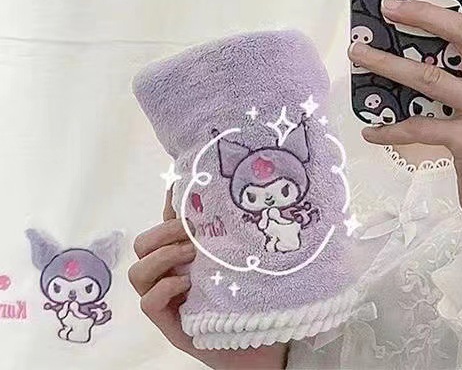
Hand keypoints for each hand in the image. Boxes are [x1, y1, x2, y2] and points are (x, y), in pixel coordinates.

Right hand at [128, 189, 287, 369]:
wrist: (258, 341)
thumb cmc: (247, 294)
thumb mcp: (237, 255)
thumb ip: (224, 230)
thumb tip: (221, 192)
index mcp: (184, 252)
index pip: (166, 222)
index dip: (169, 203)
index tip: (181, 186)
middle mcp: (170, 271)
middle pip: (143, 244)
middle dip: (164, 232)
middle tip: (191, 231)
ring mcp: (166, 297)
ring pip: (137, 271)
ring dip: (163, 256)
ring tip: (192, 254)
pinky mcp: (168, 323)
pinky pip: (147, 302)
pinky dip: (164, 287)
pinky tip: (186, 284)